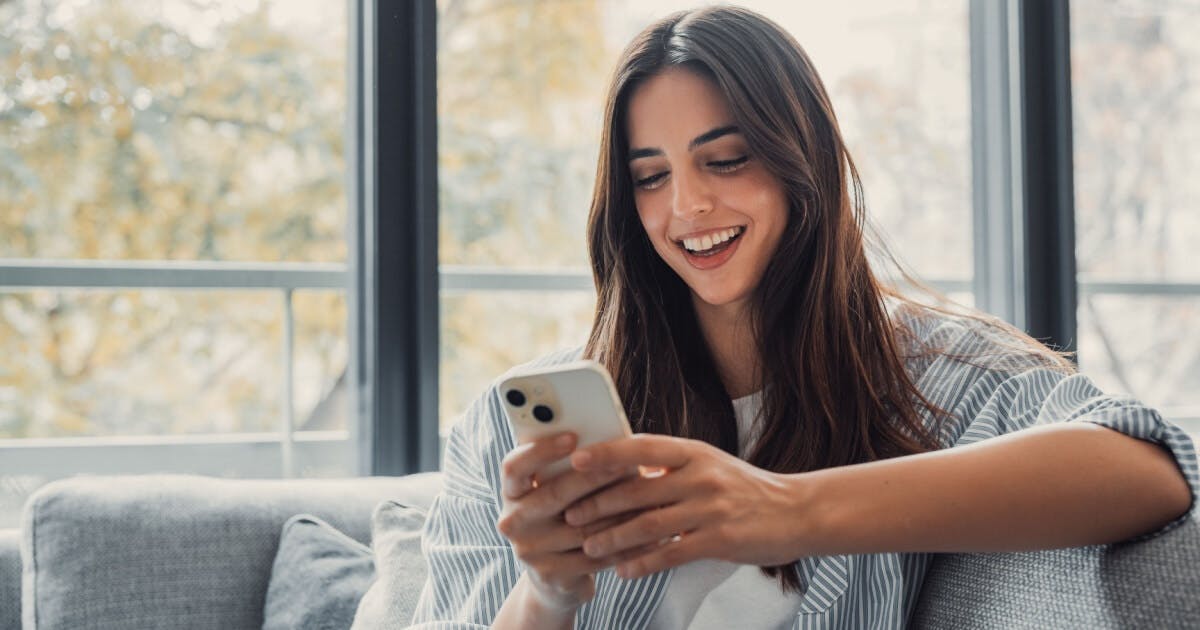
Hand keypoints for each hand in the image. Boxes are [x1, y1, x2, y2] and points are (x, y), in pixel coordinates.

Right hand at [496, 432, 639, 610]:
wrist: (553, 579)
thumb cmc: (561, 519)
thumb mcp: (553, 492)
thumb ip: (567, 468)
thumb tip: (606, 440)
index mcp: (511, 493)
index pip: (514, 467)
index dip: (542, 450)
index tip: (572, 437)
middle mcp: (513, 521)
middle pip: (554, 494)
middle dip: (594, 477)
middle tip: (626, 463)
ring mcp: (530, 552)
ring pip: (581, 527)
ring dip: (617, 512)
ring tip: (647, 497)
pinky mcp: (552, 575)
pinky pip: (595, 556)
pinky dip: (625, 545)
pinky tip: (650, 535)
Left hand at [563, 434, 809, 579]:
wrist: (797, 512)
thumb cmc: (744, 489)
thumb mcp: (709, 464)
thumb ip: (670, 467)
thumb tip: (621, 467)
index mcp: (694, 451)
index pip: (641, 447)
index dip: (606, 453)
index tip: (575, 460)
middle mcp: (701, 475)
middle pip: (637, 489)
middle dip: (598, 504)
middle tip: (570, 514)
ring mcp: (711, 508)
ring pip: (649, 524)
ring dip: (613, 537)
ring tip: (589, 546)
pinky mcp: (721, 540)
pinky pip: (671, 553)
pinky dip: (643, 562)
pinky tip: (624, 570)